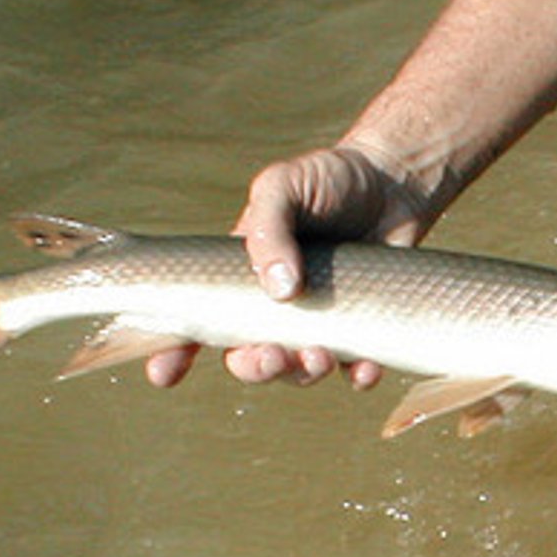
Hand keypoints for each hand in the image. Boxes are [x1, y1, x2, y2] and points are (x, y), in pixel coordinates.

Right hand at [145, 145, 431, 387]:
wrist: (393, 183)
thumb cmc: (328, 180)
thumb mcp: (283, 186)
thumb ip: (269, 229)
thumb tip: (278, 291)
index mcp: (240, 277)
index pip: (195, 321)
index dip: (173, 352)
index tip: (163, 374)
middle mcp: (275, 308)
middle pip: (248, 356)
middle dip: (254, 367)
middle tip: (270, 357)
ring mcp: (319, 322)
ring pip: (299, 371)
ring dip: (303, 374)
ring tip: (319, 356)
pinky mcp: (363, 330)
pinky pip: (355, 370)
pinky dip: (358, 376)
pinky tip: (365, 369)